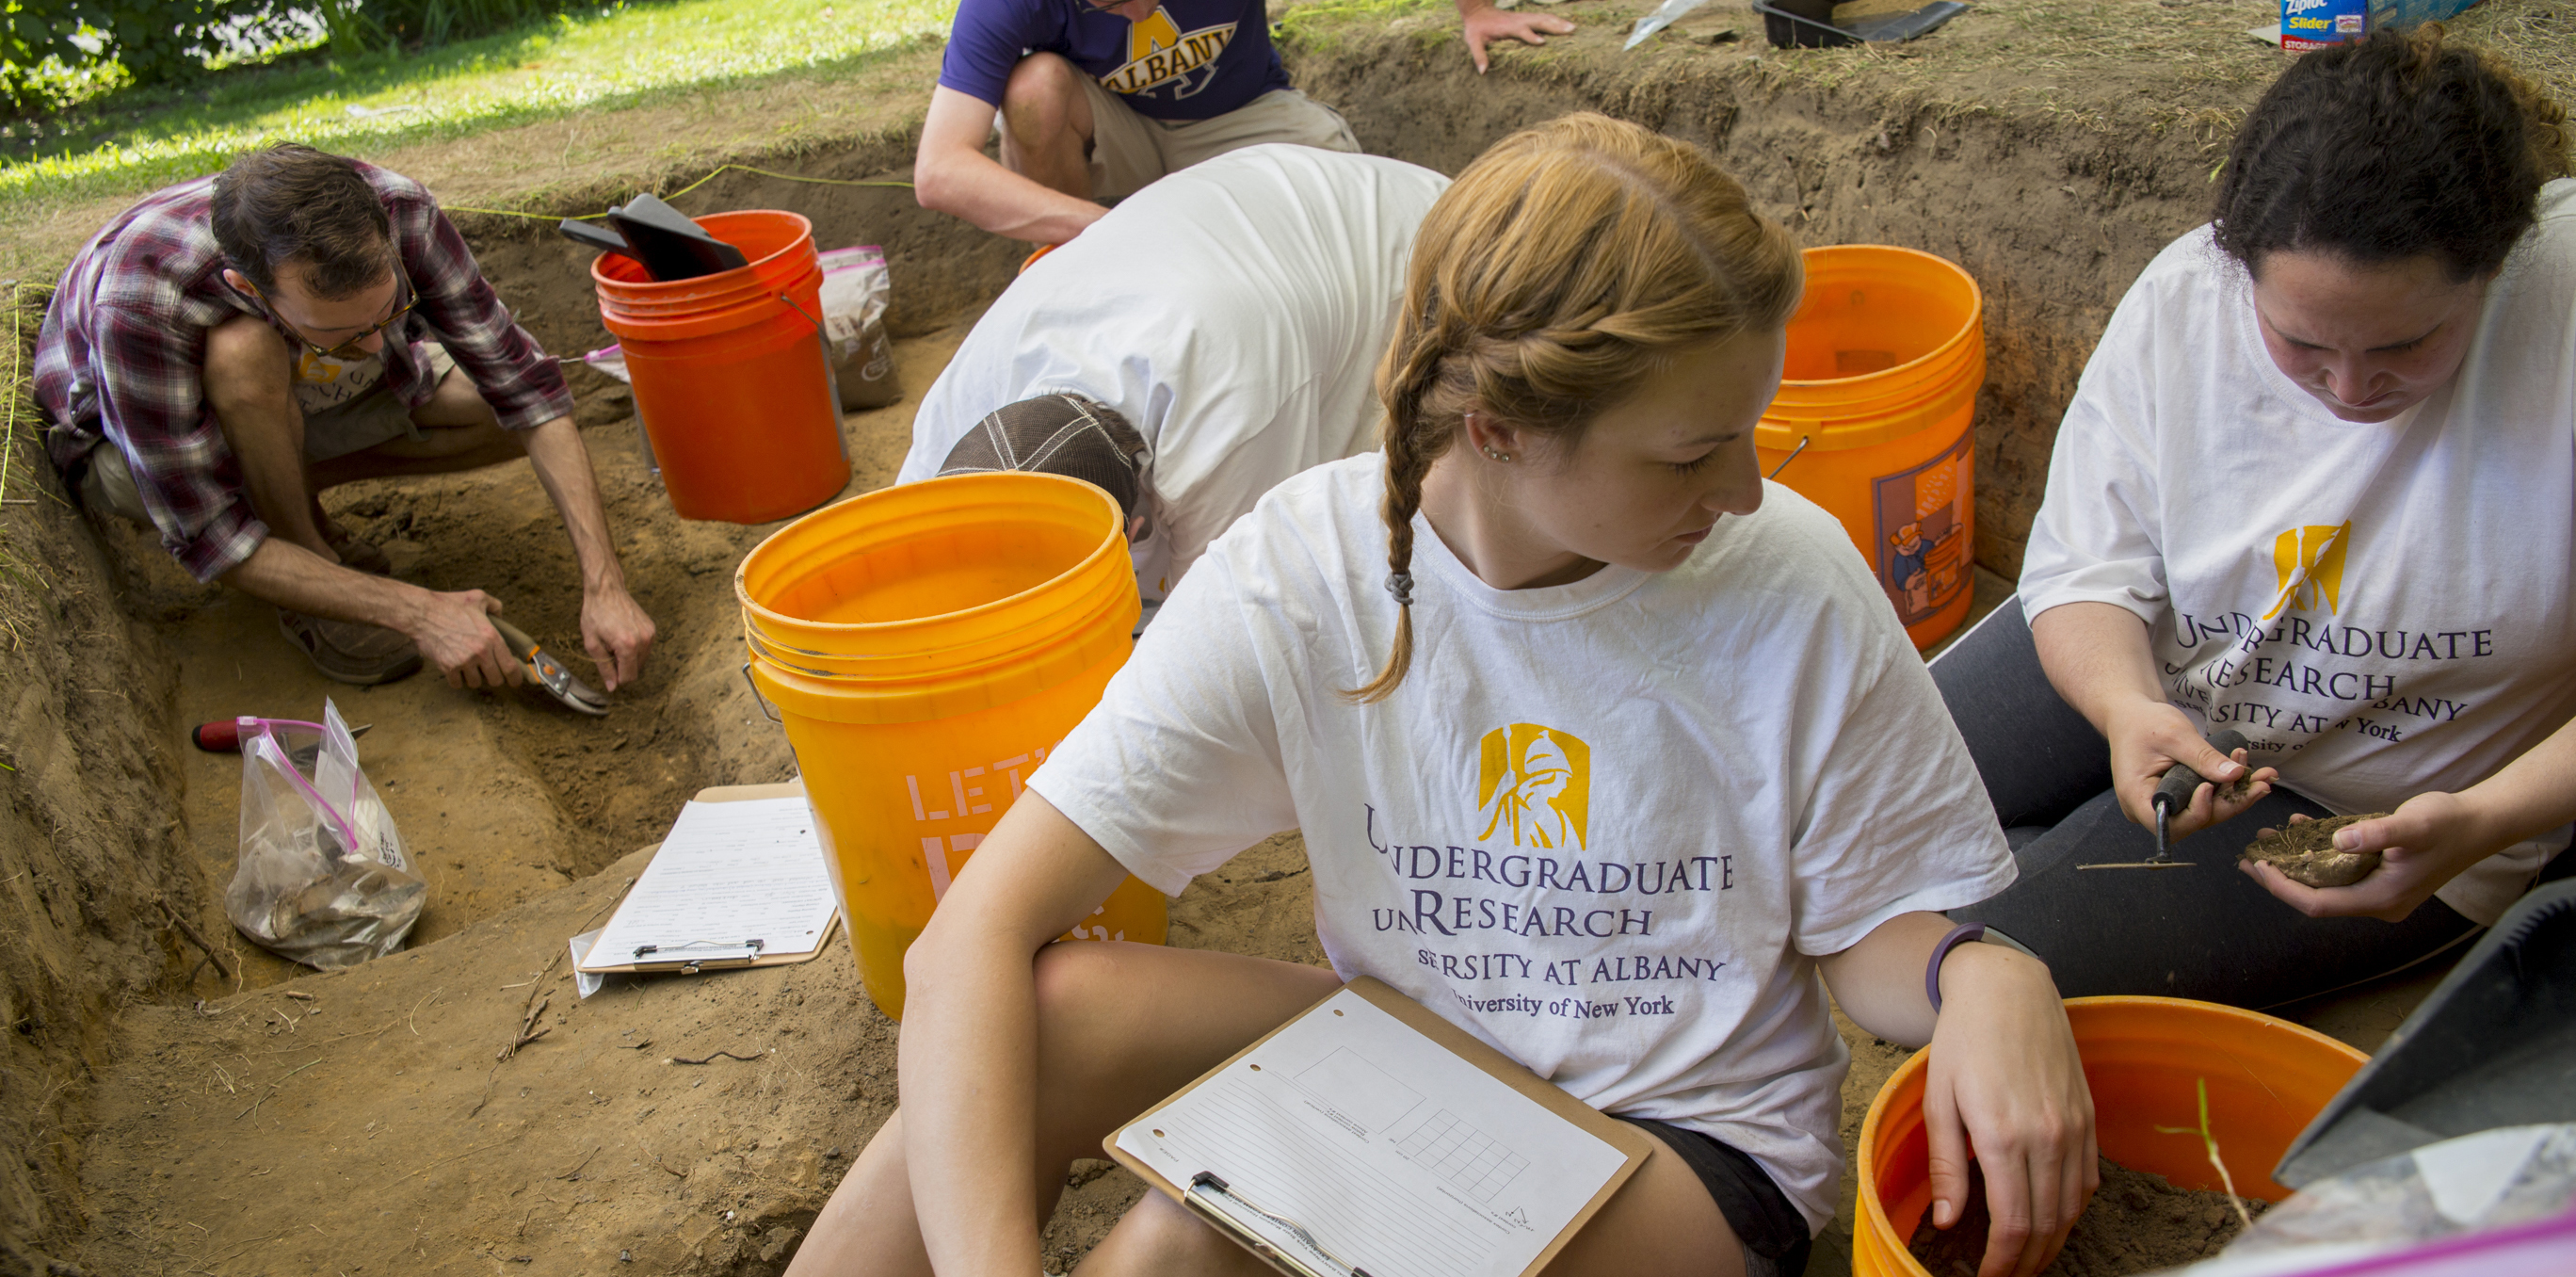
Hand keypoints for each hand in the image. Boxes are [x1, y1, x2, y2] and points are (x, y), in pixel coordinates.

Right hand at [411, 590, 520, 689]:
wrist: (421, 613)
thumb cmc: (448, 604)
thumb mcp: (477, 597)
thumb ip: (494, 605)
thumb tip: (501, 615)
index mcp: (491, 637)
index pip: (510, 666)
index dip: (515, 678)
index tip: (515, 682)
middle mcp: (480, 652)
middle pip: (495, 680)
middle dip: (493, 677)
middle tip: (488, 670)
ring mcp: (463, 661)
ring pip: (476, 683)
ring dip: (474, 678)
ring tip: (469, 666)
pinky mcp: (448, 667)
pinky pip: (458, 684)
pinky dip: (457, 680)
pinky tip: (456, 669)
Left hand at [579, 582, 655, 692]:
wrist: (606, 590)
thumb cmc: (596, 613)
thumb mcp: (592, 643)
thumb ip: (604, 668)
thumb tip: (612, 686)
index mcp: (628, 646)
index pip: (628, 677)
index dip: (616, 677)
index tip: (608, 667)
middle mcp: (643, 641)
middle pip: (636, 670)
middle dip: (622, 666)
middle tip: (609, 650)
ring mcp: (650, 634)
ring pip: (641, 660)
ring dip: (629, 657)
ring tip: (616, 641)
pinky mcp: (652, 629)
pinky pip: (645, 649)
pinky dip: (635, 648)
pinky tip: (623, 635)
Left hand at [1461, 4, 1573, 72]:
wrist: (1478, 12)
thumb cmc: (1476, 29)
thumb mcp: (1473, 41)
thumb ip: (1479, 55)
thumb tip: (1483, 71)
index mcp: (1507, 27)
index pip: (1521, 31)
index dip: (1531, 36)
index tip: (1542, 42)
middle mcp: (1518, 20)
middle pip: (1538, 22)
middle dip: (1554, 26)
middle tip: (1569, 31)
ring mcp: (1524, 17)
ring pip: (1544, 18)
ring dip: (1558, 22)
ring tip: (1573, 28)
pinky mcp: (1526, 17)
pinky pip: (1543, 17)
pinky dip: (1555, 20)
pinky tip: (1566, 25)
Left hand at [1924, 945, 2097, 1276]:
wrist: (2008, 990)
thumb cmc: (1964, 1041)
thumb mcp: (1938, 1100)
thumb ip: (1946, 1166)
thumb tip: (1948, 1220)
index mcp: (2004, 1137)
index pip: (2013, 1224)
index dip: (2002, 1260)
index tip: (1987, 1274)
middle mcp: (2047, 1138)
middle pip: (2046, 1224)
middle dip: (2027, 1260)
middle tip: (2007, 1273)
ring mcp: (2074, 1128)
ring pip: (2072, 1208)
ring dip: (2053, 1241)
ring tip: (2029, 1256)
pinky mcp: (2088, 1117)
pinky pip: (2088, 1179)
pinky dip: (2073, 1208)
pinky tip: (2054, 1217)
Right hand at [2102, 699, 2274, 839]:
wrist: (2132, 716)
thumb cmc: (2144, 723)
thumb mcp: (2175, 735)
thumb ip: (2203, 757)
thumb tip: (2236, 774)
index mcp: (2136, 797)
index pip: (2168, 823)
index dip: (2195, 812)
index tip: (2211, 786)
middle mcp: (2148, 808)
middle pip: (2193, 821)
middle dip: (2230, 803)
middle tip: (2262, 784)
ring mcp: (2164, 806)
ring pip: (2204, 813)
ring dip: (2236, 796)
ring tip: (2264, 777)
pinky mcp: (2177, 799)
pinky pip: (2204, 802)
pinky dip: (2227, 789)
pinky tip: (2249, 774)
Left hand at [2241, 792, 2495, 920]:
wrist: (2481, 822)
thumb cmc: (2448, 824)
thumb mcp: (2411, 825)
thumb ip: (2374, 834)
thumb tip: (2339, 839)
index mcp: (2381, 899)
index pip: (2318, 904)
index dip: (2283, 888)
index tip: (2257, 867)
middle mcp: (2378, 902)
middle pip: (2317, 897)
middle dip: (2281, 878)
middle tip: (2247, 858)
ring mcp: (2380, 890)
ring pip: (2326, 882)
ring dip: (2296, 862)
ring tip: (2265, 839)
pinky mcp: (2381, 875)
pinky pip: (2341, 869)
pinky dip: (2319, 851)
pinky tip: (2299, 828)